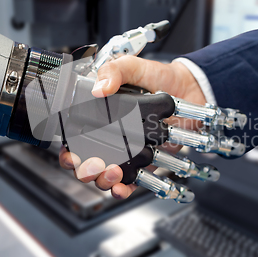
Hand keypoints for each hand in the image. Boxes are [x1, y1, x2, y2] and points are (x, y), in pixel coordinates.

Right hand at [59, 56, 205, 198]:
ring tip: (113, 172)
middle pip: (85, 163)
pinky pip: (130, 182)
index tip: (71, 154)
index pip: (74, 138)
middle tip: (94, 165)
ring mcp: (126, 151)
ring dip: (103, 180)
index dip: (68, 151)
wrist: (190, 89)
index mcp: (99, 116)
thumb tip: (99, 89)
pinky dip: (123, 190)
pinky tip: (121, 188)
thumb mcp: (133, 66)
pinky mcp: (144, 162)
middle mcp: (109, 137)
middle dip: (84, 170)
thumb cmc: (159, 77)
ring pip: (104, 175)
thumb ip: (114, 71)